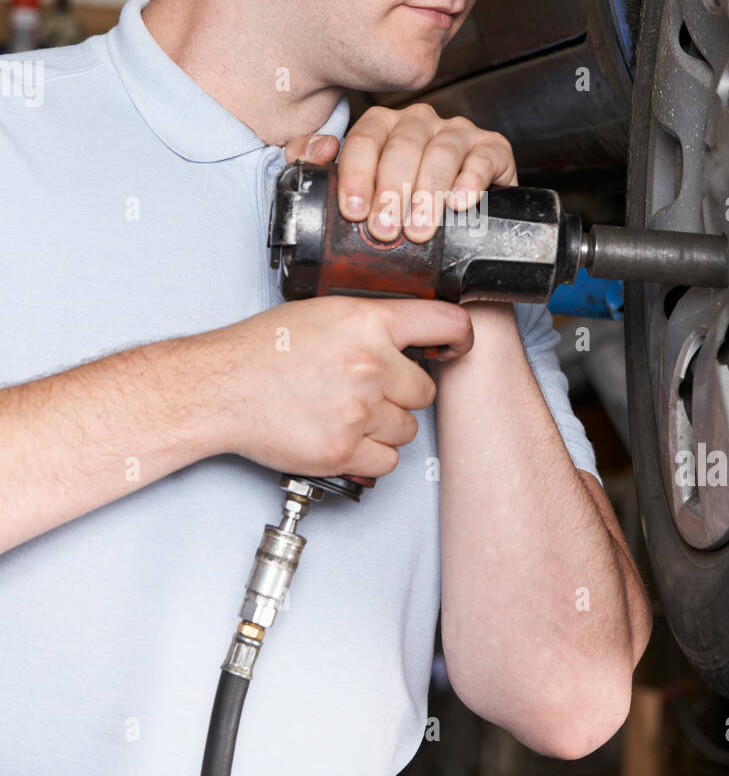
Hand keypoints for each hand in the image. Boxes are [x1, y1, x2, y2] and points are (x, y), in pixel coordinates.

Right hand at [209, 295, 472, 478]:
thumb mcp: (323, 314)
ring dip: (384, 427)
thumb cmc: (262, 350)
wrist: (221, 387)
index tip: (460, 346)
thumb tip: (406, 341)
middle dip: (400, 395)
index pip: (444, 324)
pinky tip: (342, 438)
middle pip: (424, 390)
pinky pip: (387, 461)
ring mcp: (359, 410)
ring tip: (344, 413)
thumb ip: (369, 326)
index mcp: (368, 323)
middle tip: (367, 391)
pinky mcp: (344, 449)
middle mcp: (370, 365)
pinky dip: (369, 456)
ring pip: (407, 429)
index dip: (460, 337)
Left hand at [331, 103, 517, 242]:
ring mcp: (458, 132)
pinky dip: (472, 180)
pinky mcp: (493, 148)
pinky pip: (483, 157)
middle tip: (385, 230)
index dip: (357, 176)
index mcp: (384, 126)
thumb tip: (317, 151)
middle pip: (403, 147)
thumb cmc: (402, 208)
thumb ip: (321, 168)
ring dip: (428, 193)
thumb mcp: (359, 191)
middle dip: (392, 192)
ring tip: (419, 230)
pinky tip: (461, 202)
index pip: (364, 139)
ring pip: (441, 152)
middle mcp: (420, 122)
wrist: (461, 225)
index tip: (354, 212)